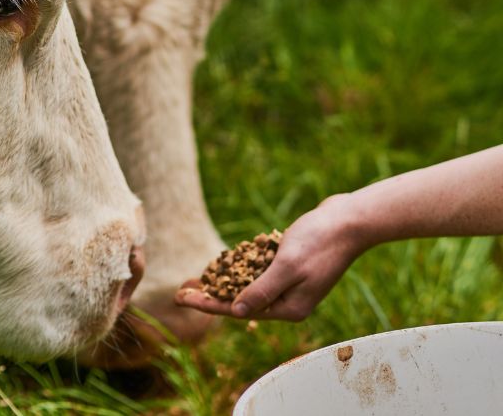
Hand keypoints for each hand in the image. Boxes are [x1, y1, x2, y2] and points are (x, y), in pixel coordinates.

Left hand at [175, 194, 364, 321]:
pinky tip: (227, 261)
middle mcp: (290, 300)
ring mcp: (292, 283)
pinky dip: (244, 266)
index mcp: (289, 307)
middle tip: (182, 291)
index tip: (182, 299)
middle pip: (242, 299)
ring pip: (250, 284)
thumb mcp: (287, 265)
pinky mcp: (293, 266)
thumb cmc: (319, 241)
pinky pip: (261, 270)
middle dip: (212, 295)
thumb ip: (262, 289)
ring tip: (198, 278)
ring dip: (225, 281)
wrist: (349, 220)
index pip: (240, 309)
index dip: (208, 304)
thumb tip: (237, 311)